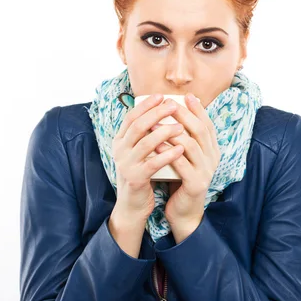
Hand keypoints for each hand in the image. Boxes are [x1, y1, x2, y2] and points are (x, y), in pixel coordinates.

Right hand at [111, 94, 185, 221]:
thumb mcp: (139, 152)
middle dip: (156, 114)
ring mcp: (126, 164)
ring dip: (164, 133)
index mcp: (120, 141)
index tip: (161, 96)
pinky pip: (152, 164)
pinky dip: (167, 155)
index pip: (131, 117)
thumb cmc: (141, 173)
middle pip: (138, 126)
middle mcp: (119, 150)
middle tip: (173, 106)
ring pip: (145, 143)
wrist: (132, 204)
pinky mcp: (135, 178)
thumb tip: (162, 111)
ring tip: (181, 127)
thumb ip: (145, 135)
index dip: (145, 105)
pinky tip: (180, 150)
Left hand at [152, 93, 220, 239]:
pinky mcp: (196, 183)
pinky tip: (156, 144)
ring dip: (172, 131)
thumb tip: (174, 111)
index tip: (185, 96)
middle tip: (168, 103)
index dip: (197, 109)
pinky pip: (181, 163)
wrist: (184, 211)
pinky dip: (168, 152)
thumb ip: (184, 138)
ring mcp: (206, 171)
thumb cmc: (181, 179)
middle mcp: (213, 158)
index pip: (207, 124)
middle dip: (184, 115)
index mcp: (212, 150)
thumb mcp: (185, 156)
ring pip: (190, 145)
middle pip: (200, 130)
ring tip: (156, 121)